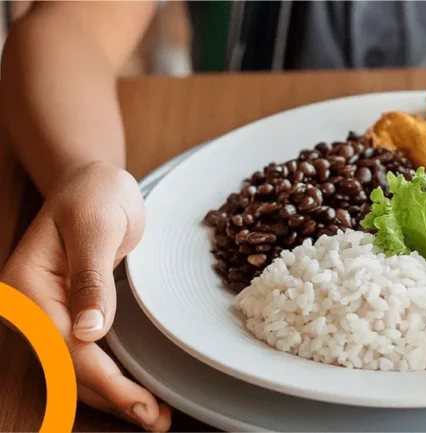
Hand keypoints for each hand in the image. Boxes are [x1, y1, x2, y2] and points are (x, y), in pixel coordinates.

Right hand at [0, 162, 170, 430]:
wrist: (92, 183)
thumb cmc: (94, 196)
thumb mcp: (97, 227)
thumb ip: (91, 278)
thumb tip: (88, 331)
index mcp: (26, 288)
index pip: (67, 348)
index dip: (106, 380)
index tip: (140, 403)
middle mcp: (28, 308)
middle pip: (68, 368)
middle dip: (112, 398)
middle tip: (156, 420)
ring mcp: (45, 315)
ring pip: (74, 370)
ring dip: (111, 395)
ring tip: (153, 416)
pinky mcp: (65, 316)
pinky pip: (82, 356)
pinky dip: (108, 377)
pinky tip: (135, 392)